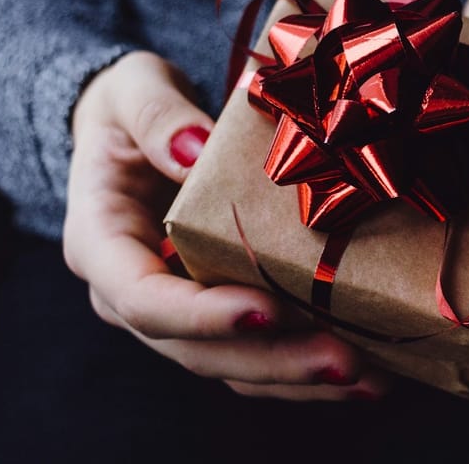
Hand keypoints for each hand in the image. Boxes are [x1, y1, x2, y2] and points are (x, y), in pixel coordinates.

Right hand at [63, 50, 388, 399]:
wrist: (133, 131)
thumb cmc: (130, 108)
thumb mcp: (132, 90)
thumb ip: (156, 116)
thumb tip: (194, 149)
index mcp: (100, 243)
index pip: (141, 298)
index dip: (201, 315)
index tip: (266, 310)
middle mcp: (129, 295)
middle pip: (195, 350)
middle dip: (273, 360)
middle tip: (343, 360)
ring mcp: (174, 312)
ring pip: (230, 366)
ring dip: (299, 378)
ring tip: (369, 378)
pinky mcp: (214, 315)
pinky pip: (255, 354)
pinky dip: (304, 368)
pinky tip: (364, 371)